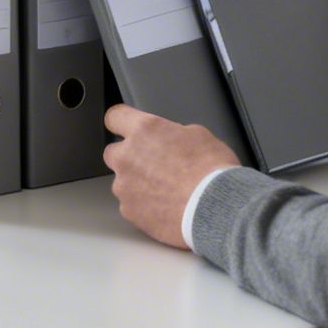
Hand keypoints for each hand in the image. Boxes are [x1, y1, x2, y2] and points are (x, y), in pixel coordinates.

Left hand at [103, 104, 239, 249]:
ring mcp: (125, 186)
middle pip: (113, 152)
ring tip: (166, 191)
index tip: (123, 126)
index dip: (121, 121)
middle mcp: (127, 156)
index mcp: (145, 131)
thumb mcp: (199, 136)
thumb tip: (171, 138)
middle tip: (153, 164)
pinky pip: (131, 204)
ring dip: (137, 183)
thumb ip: (173, 133)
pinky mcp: (129, 211)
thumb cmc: (212, 172)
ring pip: (122, 181)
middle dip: (128, 157)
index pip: (115, 117)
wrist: (214, 208)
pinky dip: (144, 206)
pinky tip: (165, 207)